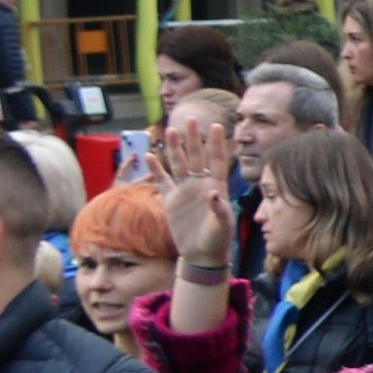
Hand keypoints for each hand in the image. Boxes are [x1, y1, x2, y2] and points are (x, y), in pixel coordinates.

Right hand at [157, 124, 234, 267]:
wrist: (201, 253)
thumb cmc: (218, 238)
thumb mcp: (222, 224)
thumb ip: (219, 209)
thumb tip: (214, 193)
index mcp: (216, 186)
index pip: (217, 160)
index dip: (216, 143)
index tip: (217, 125)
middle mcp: (200, 184)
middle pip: (196, 156)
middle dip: (193, 138)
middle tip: (190, 119)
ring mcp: (184, 190)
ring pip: (178, 164)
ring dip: (174, 148)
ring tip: (170, 130)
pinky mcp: (171, 200)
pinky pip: (162, 181)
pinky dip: (156, 169)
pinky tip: (150, 155)